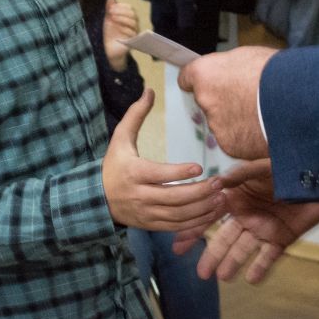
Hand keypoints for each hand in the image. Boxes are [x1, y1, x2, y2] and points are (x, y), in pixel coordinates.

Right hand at [102, 89, 225, 230]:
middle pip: (173, 198)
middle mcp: (140, 195)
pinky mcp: (152, 225)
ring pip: (179, 215)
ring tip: (221, 198)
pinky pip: (177, 227)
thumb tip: (150, 90)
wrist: (97, 199)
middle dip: (199, 192)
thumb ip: (135, 115)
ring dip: (202, 208)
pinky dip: (197, 223)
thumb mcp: (120, 139)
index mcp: (134, 173)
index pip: (159, 175)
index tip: (199, 167)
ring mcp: (147, 213)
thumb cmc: (113, 165)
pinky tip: (212, 212)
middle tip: (219, 183)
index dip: (179, 173)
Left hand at [103, 0, 137, 71]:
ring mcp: (134, 32)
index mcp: (129, 17)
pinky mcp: (133, 41)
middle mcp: (133, 24)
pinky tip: (117, 28)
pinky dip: (124, 29)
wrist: (109, 48)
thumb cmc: (110, 33)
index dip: (121, 6)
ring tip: (112, 18)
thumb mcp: (108, 19)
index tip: (111, 8)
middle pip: (133, 14)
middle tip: (110, 12)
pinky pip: (132, 33)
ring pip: (133, 22)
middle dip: (121, 11)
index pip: (130, 8)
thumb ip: (109, 9)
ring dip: (122, 19)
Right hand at [174, 159, 318, 283]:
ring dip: (232, 263)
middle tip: (201, 274)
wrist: (315, 178)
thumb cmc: (285, 167)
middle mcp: (245, 217)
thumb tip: (217, 183)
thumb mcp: (260, 167)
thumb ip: (239, 175)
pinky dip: (260, 267)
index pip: (210, 217)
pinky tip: (251, 279)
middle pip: (224, 239)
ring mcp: (262, 229)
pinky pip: (268, 256)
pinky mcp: (281, 238)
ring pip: (243, 250)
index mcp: (235, 199)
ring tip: (222, 278)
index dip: (195, 230)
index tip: (179, 244)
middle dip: (212, 256)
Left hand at [178, 46, 277, 159]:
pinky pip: (236, 141)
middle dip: (223, 102)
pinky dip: (246, 138)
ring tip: (261, 115)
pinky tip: (264, 130)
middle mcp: (205, 100)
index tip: (206, 84)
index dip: (199, 81)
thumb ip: (230, 68)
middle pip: (208, 102)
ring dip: (236, 121)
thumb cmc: (276, 73)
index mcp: (205, 74)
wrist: (295, 102)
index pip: (187, 78)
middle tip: (247, 100)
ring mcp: (216, 125)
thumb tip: (229, 74)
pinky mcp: (230, 145)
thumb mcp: (249, 56)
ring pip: (222, 124)